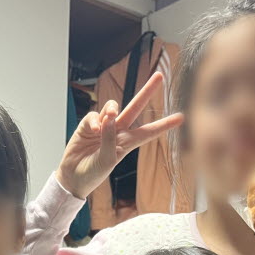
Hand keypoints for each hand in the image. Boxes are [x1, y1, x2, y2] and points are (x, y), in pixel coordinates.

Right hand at [55, 72, 183, 199]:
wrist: (73, 178)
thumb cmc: (93, 173)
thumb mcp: (107, 160)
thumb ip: (110, 138)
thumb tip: (109, 116)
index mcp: (128, 143)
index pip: (149, 131)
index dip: (164, 125)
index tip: (181, 118)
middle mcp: (117, 132)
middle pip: (135, 108)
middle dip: (147, 91)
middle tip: (159, 76)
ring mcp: (103, 127)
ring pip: (112, 107)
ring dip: (112, 109)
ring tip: (109, 116)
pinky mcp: (87, 125)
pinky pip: (94, 115)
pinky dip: (95, 120)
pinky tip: (94, 129)